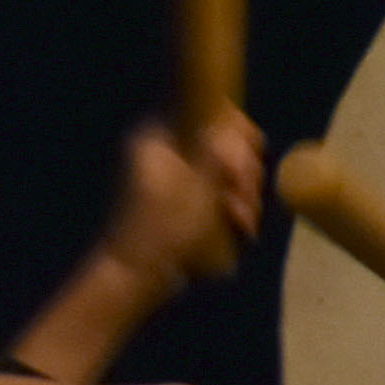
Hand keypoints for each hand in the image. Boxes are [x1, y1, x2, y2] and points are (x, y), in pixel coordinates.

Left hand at [103, 112, 264, 298]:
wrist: (136, 276)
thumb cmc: (164, 229)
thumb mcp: (198, 187)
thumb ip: (220, 152)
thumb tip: (233, 124)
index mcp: (161, 136)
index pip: (209, 108)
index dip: (237, 130)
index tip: (247, 158)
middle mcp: (168, 147)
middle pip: (225, 140)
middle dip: (243, 170)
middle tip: (244, 195)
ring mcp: (178, 172)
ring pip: (228, 167)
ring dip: (244, 193)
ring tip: (243, 221)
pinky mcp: (187, 196)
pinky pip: (222, 188)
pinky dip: (235, 205)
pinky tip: (241, 226)